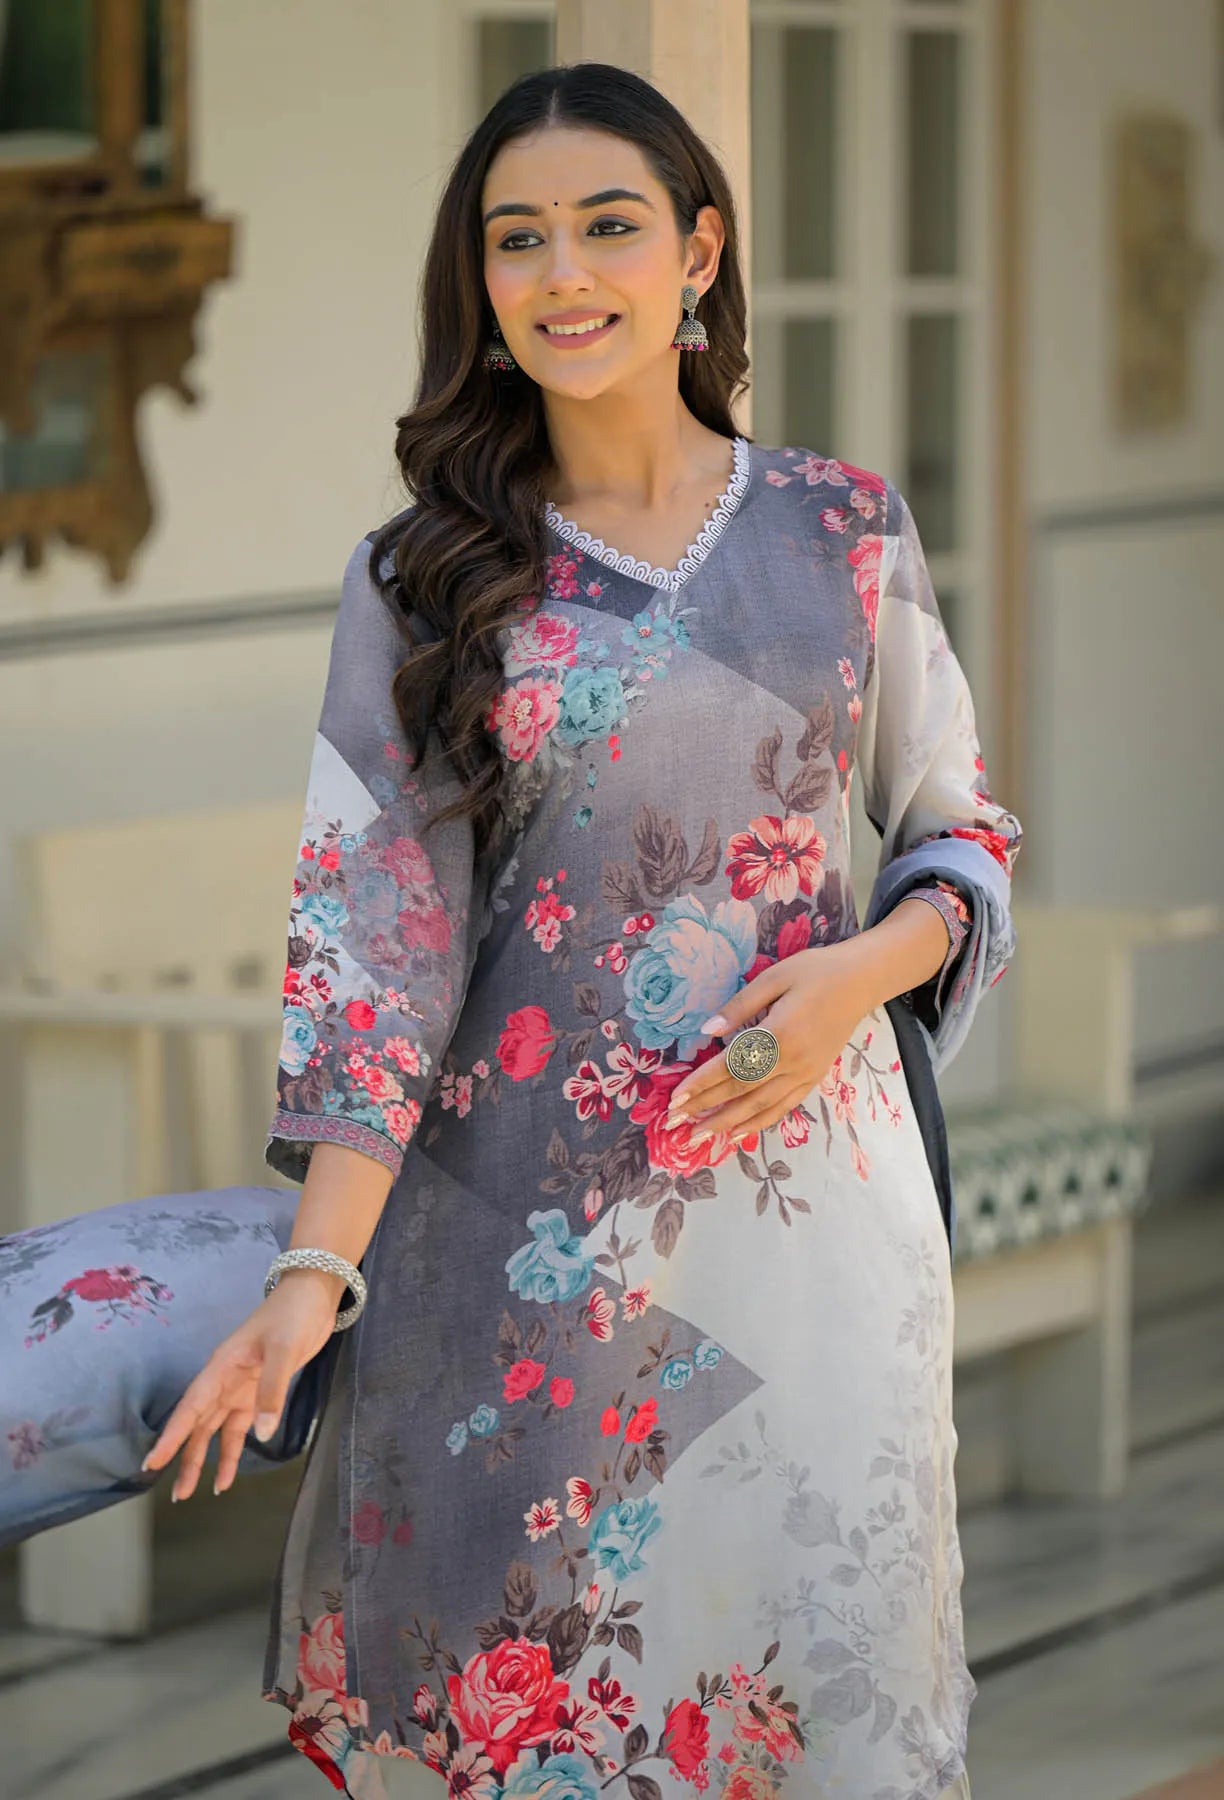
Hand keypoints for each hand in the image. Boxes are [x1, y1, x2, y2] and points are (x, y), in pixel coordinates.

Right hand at [139, 1272, 341, 1500]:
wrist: (313, 1295)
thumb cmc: (292, 1314)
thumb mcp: (284, 1348)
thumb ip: (272, 1390)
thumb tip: (261, 1435)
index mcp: (222, 1367)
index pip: (191, 1407)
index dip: (172, 1436)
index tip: (153, 1462)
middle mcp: (224, 1380)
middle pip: (198, 1424)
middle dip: (184, 1457)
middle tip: (174, 1494)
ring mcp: (240, 1387)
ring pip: (214, 1430)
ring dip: (204, 1459)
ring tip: (190, 1493)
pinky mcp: (259, 1392)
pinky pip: (239, 1427)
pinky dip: (233, 1451)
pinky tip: (227, 1475)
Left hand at [663, 944, 870, 1146]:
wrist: (861, 981)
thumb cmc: (816, 972)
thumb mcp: (774, 977)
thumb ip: (739, 1006)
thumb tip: (707, 1031)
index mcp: (778, 1033)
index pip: (731, 1065)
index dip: (702, 1083)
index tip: (676, 1098)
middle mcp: (792, 1060)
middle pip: (741, 1090)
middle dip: (706, 1107)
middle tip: (675, 1122)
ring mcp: (805, 1073)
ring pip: (761, 1105)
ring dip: (728, 1123)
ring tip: (700, 1137)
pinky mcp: (815, 1077)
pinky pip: (784, 1106)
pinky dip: (760, 1122)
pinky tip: (739, 1132)